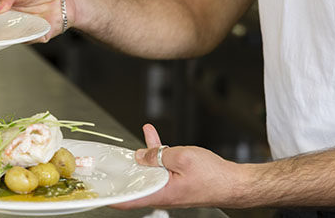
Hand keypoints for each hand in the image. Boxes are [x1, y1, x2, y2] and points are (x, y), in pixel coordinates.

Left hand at [112, 124, 240, 208]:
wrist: (235, 182)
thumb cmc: (214, 176)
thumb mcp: (181, 158)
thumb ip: (157, 155)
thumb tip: (140, 155)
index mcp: (161, 193)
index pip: (129, 199)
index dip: (112, 196)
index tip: (98, 191)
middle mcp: (164, 193)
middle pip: (136, 183)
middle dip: (123, 171)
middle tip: (110, 162)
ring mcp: (171, 186)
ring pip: (149, 170)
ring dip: (141, 155)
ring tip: (134, 139)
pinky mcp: (179, 179)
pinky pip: (162, 164)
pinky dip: (156, 150)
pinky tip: (151, 134)